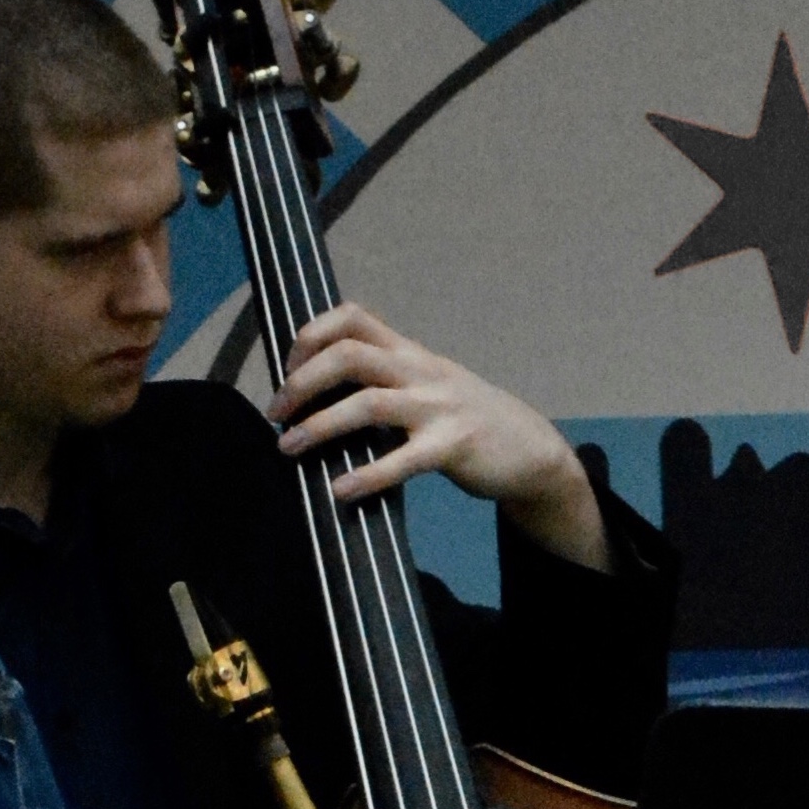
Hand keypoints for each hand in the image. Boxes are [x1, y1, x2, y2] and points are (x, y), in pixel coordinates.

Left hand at [266, 303, 610, 571]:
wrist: (531, 449)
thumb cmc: (466, 421)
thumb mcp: (426, 385)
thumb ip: (384, 381)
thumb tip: (319, 399)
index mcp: (409, 353)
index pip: (353, 317)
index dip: (311, 336)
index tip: (288, 368)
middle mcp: (420, 370)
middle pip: (349, 353)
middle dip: (303, 381)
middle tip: (276, 413)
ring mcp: (438, 406)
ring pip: (368, 403)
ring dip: (319, 426)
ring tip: (289, 448)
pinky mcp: (452, 446)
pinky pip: (402, 460)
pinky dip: (366, 475)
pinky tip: (340, 490)